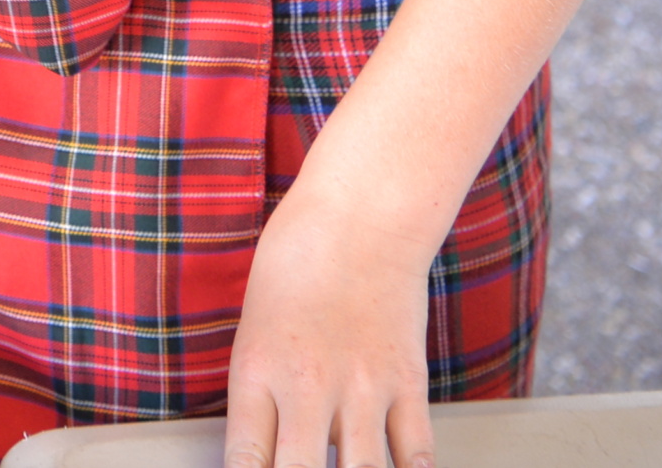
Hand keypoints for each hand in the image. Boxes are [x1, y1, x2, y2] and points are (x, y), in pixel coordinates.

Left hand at [224, 190, 437, 467]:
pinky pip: (417, 456)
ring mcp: (362, 389)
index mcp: (257, 372)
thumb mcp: (254, 330)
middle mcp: (308, 387)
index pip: (244, 462)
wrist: (360, 218)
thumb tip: (270, 454)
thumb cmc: (297, 262)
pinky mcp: (409, 384)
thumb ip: (262, 397)